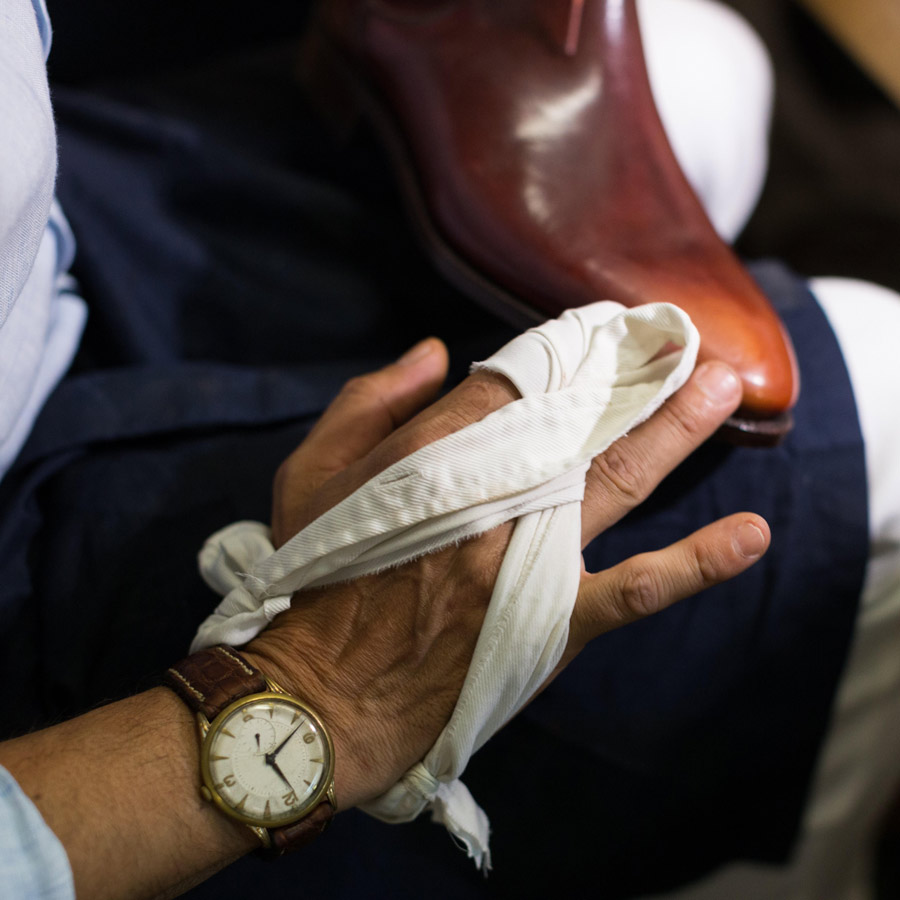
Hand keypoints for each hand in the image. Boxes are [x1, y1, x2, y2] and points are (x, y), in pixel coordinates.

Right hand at [246, 337, 768, 809]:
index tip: (594, 334)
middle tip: (678, 337)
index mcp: (431, 451)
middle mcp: (493, 492)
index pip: (515, 378)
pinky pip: (640, 588)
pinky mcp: (555, 618)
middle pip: (581, 415)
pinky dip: (698, 561)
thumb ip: (369, 399)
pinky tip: (752, 534)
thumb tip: (435, 352)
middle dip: (632, 373)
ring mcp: (532, 556)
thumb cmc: (315, 577)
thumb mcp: (309, 472)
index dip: (562, 351)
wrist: (325, 693)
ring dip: (678, 431)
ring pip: (620, 478)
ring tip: (722, 386)